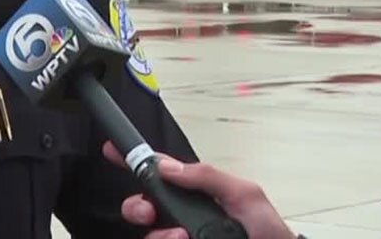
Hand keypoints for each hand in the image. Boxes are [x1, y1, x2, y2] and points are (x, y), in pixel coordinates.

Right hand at [102, 141, 296, 238]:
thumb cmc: (268, 232)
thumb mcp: (244, 194)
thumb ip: (207, 177)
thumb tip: (168, 166)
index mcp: (197, 196)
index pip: (160, 177)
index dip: (135, 163)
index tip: (112, 151)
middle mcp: (183, 220)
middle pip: (142, 209)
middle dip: (137, 206)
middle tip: (148, 211)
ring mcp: (180, 238)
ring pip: (149, 236)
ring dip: (159, 235)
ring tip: (182, 237)